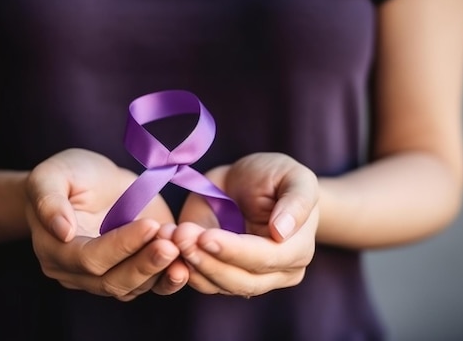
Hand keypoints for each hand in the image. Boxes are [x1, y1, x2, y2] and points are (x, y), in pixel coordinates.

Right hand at [25, 148, 188, 299]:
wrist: (91, 182)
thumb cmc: (68, 175)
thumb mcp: (51, 175)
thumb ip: (49, 200)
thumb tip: (62, 230)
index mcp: (56, 252)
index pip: (89, 258)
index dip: (120, 245)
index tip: (149, 225)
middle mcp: (79, 274)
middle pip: (114, 281)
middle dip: (145, 264)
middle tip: (171, 244)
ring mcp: (108, 277)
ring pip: (136, 287)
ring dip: (162, 270)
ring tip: (182, 247)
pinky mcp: (136, 271)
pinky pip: (154, 285)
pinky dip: (172, 278)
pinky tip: (188, 264)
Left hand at [173, 152, 318, 295]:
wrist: (246, 182)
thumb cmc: (275, 176)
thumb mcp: (294, 177)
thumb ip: (297, 201)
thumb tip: (281, 231)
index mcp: (296, 251)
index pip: (265, 259)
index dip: (234, 250)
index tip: (205, 236)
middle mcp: (275, 273)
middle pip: (240, 280)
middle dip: (207, 261)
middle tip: (180, 237)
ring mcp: (246, 278)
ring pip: (217, 285)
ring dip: (191, 265)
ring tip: (171, 238)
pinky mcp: (218, 276)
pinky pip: (200, 281)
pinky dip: (181, 267)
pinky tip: (166, 246)